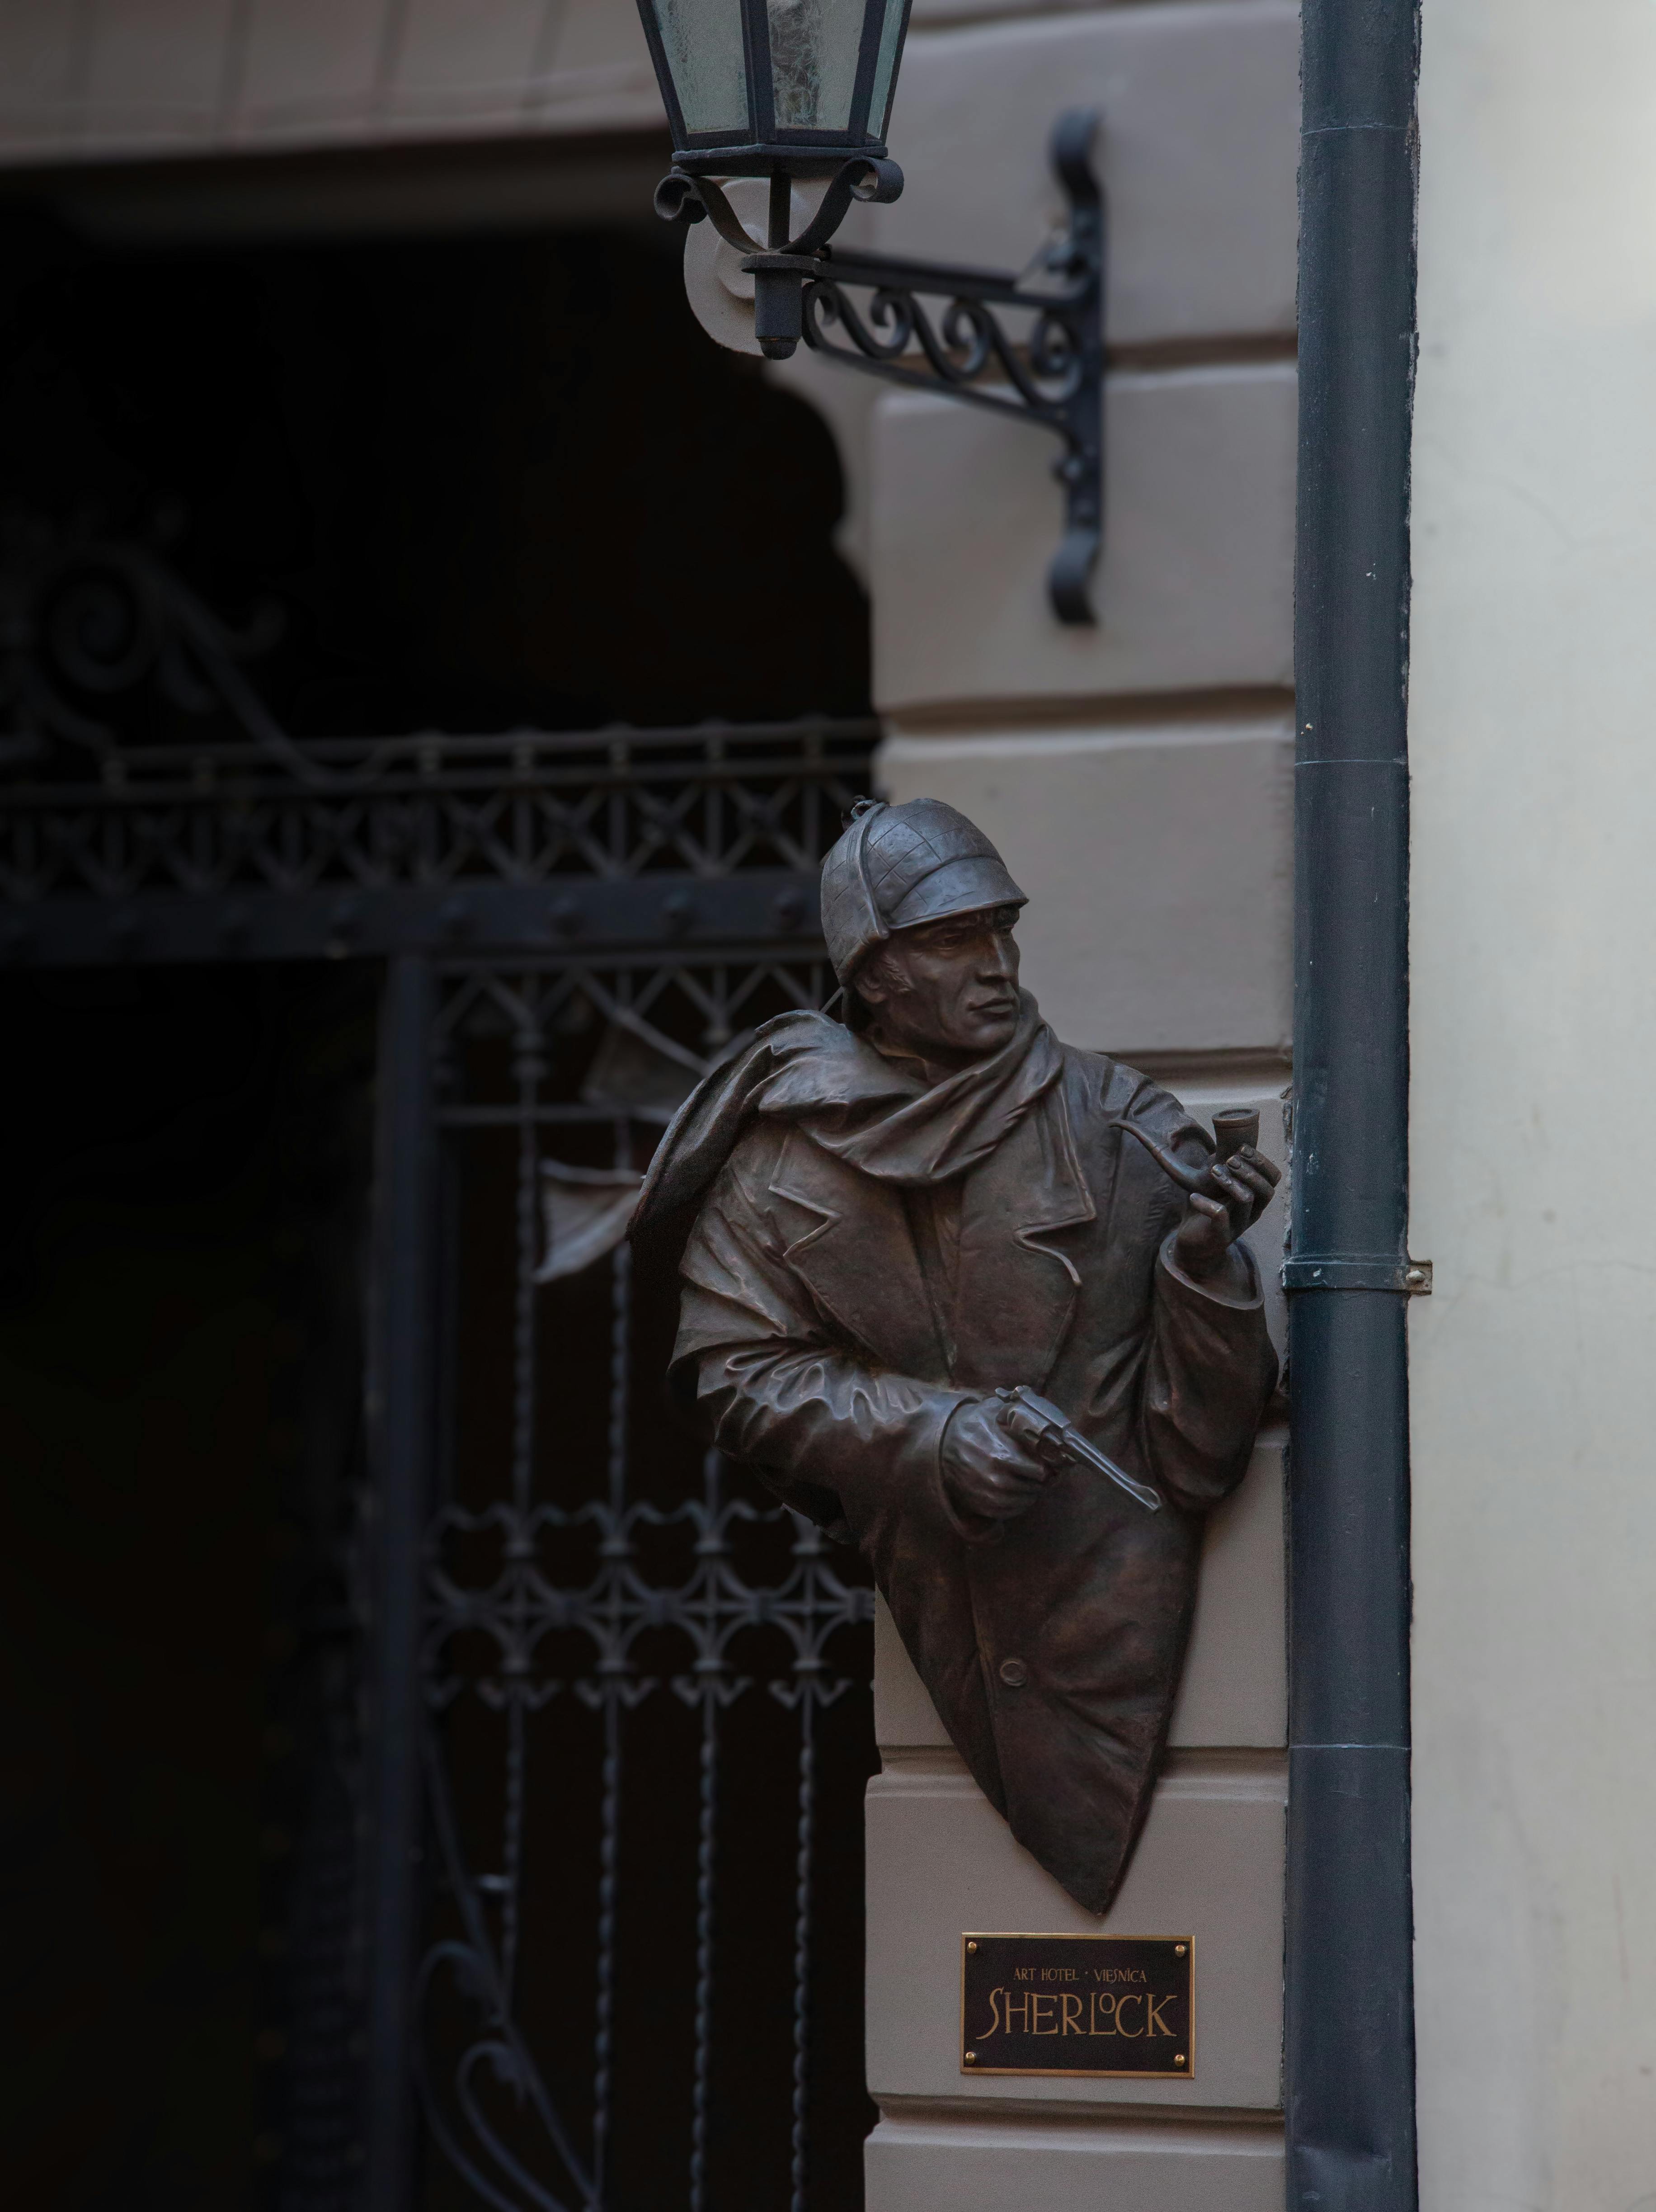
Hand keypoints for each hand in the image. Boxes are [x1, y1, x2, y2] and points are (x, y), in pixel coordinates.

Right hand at [941, 1395, 1050, 1523]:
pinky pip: (1007, 1513)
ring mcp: (986, 1495)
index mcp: (1002, 1456)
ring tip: (1031, 1485)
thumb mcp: (995, 1412)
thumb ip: (1020, 1417)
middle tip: (1043, 1475)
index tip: (1050, 1464)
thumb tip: (1044, 1425)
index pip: (1040, 1472)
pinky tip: (1018, 1495)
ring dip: (1031, 1495)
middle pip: (1033, 1488)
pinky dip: (1017, 1506)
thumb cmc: (973, 1424)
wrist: (942, 1441)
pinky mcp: (979, 1505)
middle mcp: (995, 1480)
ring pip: (1022, 1503)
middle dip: (1041, 1482)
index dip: (1048, 1467)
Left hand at [1172, 1143, 1281, 1280]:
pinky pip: (1220, 1215)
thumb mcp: (1215, 1187)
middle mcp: (1252, 1213)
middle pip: (1267, 1190)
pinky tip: (1193, 1197)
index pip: (1273, 1179)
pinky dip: (1205, 1203)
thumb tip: (1223, 1143)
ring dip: (1229, 1181)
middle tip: (1229, 1160)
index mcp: (1255, 1200)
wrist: (1191, 1244)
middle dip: (1249, 1170)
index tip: (1243, 1148)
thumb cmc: (1205, 1211)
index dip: (1262, 1161)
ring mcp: (1238, 1226)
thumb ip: (1222, 1167)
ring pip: (1247, 1199)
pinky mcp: (1221, 1236)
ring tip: (1213, 1172)